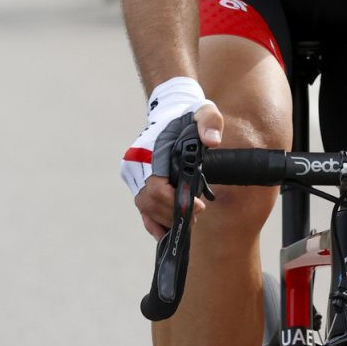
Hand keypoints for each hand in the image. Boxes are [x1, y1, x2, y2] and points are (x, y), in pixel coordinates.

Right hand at [121, 78, 221, 239]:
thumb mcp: (203, 111)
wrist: (169, 113)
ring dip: (166, 218)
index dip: (176, 202)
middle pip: (150, 202)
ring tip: (188, 220)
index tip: (199, 206)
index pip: (157, 188)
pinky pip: (143, 208)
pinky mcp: (137, 182)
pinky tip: (167, 233)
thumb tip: (213, 141)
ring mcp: (133, 175)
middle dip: (173, 214)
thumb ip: (209, 122)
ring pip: (145, 208)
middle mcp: (134, 165)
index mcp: (148, 151)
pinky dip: (153, 222)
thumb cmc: (187, 114)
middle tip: (196, 216)